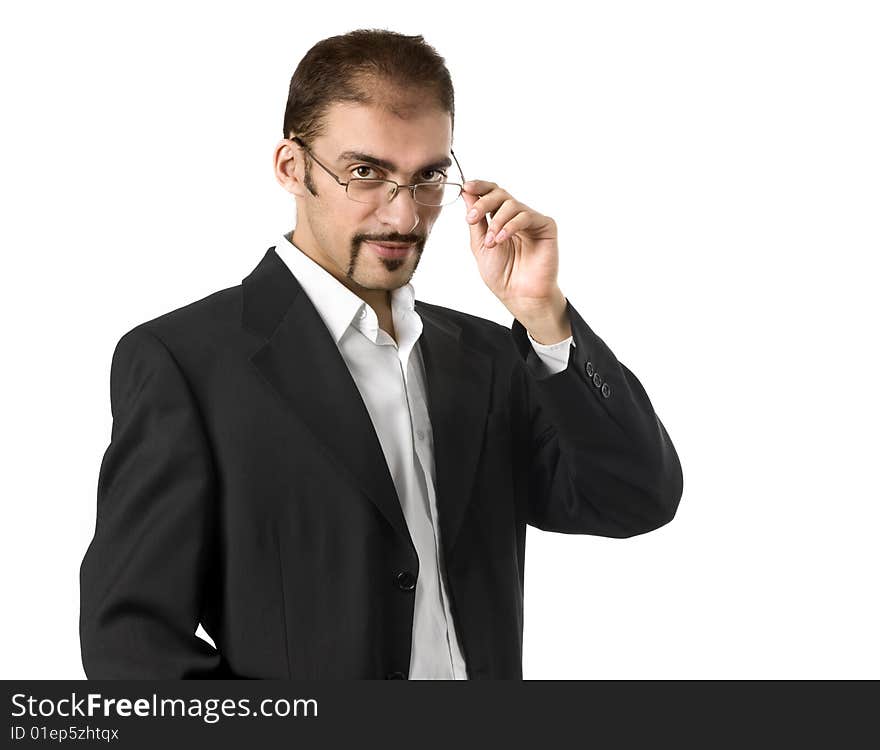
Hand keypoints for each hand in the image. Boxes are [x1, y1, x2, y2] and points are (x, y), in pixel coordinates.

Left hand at [462, 179, 570, 342]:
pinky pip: (526, 216)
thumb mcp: (480, 245)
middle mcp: (516, 216)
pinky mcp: (546, 226)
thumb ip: (476, 220)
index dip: (479, 187)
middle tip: (472, 218)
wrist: (519, 295)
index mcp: (500, 219)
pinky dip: (510, 226)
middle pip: (500, 194)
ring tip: (491, 242)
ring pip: (512, 204)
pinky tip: (502, 239)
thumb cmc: (502, 275)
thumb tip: (467, 194)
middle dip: (483, 203)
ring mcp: (532, 220)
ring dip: (496, 221)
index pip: (491, 194)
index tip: (466, 187)